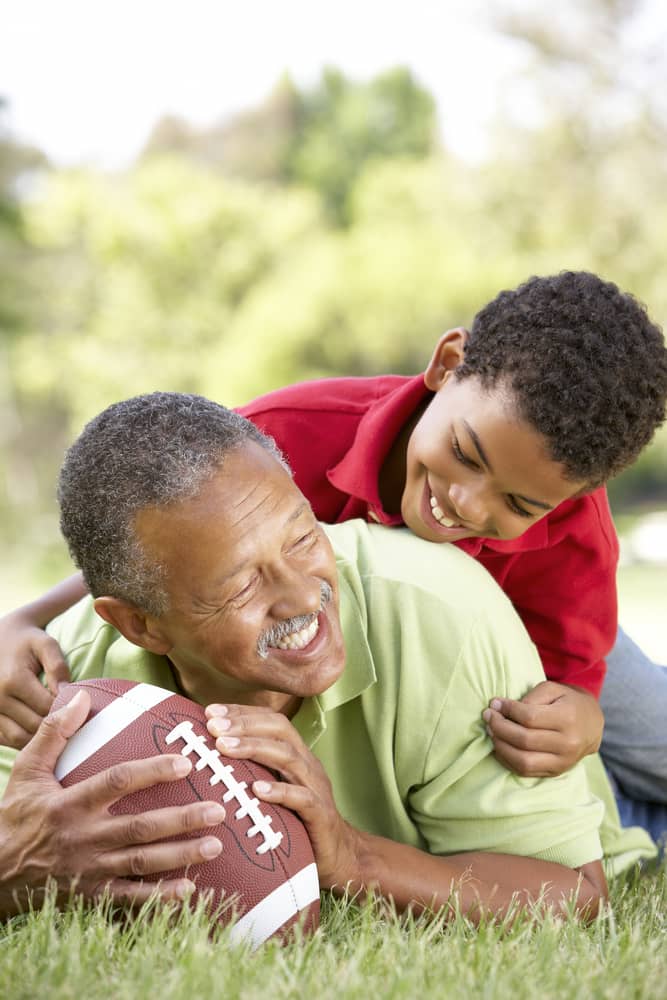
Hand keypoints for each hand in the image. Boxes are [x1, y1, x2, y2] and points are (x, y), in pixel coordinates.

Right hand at [0, 609, 71, 748]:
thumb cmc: (27, 641)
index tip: (80, 709)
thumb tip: (70, 692)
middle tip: (73, 723)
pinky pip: (8, 740)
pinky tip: (40, 732)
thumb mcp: (46, 645)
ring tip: (58, 729)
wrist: (0, 638)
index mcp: (14, 680)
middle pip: (34, 726)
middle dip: (56, 727)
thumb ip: (58, 667)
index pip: (48, 708)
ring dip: (40, 738)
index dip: (67, 711)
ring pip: (20, 739)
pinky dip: (25, 740)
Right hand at [0, 689, 225, 917]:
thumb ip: (54, 731)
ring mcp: (89, 870)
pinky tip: (187, 889)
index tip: (186, 763)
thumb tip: (82, 695)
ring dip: (180, 855)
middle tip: (218, 810)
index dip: (153, 771)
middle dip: (182, 819)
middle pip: (140, 827)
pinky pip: (128, 898)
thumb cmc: (15, 815)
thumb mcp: (26, 770)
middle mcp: (83, 837)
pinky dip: (158, 896)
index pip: (118, 782)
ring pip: (142, 863)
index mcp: (70, 803)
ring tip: (215, 845)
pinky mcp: (90, 895)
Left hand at [205, 703, 360, 889]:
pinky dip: (279, 791)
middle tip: (212, 725)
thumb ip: (252, 770)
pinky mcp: (320, 814)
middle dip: (244, 724)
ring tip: (224, 747)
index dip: (242, 712)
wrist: (338, 855)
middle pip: (279, 730)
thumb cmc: (296, 820)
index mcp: (296, 754)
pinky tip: (256, 790)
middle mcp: (307, 763)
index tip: (210, 711)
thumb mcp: (274, 788)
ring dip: (254, 748)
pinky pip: (302, 798)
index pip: (270, 720)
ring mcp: (316, 787)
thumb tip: (209, 756)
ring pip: (288, 756)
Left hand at [481, 681, 603, 777]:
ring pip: (523, 761)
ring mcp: (562, 762)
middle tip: (488, 716)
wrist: (592, 724)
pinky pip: (525, 772)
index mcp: (568, 719)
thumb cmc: (567, 702)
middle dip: (499, 727)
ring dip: (500, 746)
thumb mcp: (552, 689)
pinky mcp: (556, 772)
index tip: (495, 703)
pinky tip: (499, 746)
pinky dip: (507, 760)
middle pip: (524, 740)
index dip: (507, 710)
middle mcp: (568, 744)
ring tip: (492, 732)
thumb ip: (530, 697)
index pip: (529, 718)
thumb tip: (502, 708)